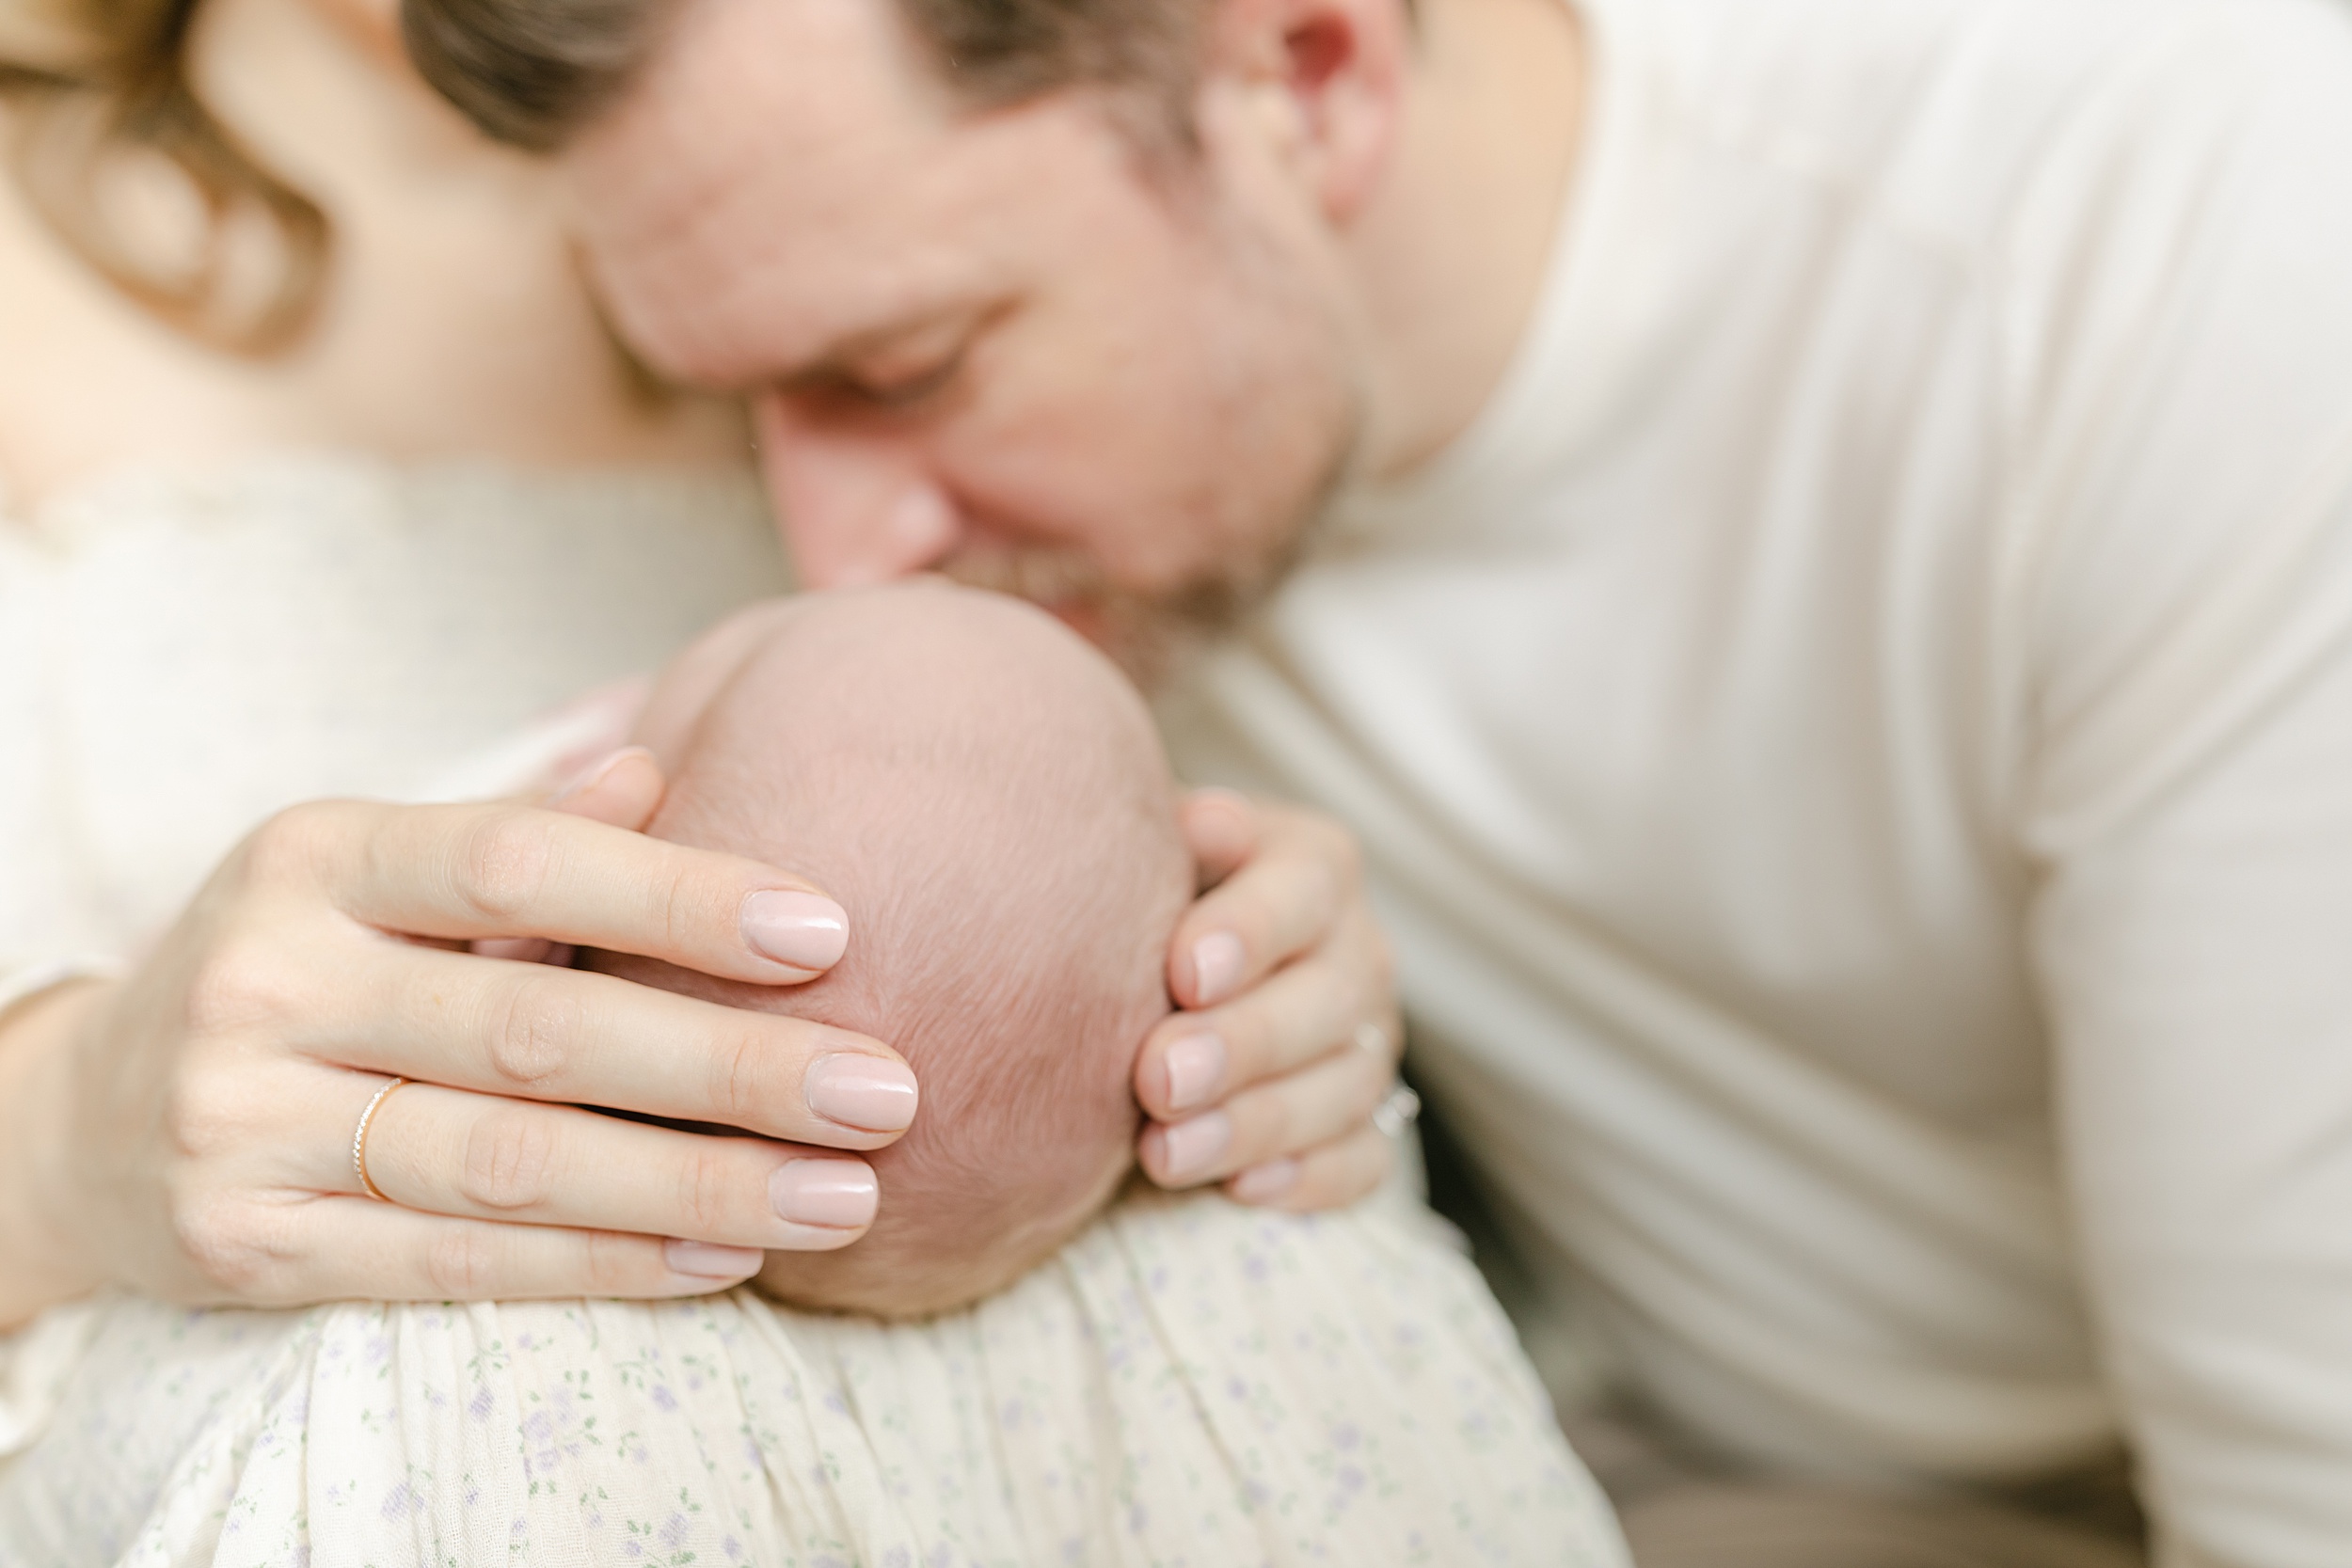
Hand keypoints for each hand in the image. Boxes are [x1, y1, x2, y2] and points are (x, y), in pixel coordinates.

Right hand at [0, 748, 915, 1318]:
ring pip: (509, 1163)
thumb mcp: (373, 870)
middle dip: (730, 1064)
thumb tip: (654, 768)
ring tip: (845, 1195)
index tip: (829, 928)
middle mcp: (270, 981)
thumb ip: (511, 832)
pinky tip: (726, 1258)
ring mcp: (245, 1123)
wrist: (88, 1118)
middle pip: (537, 1030)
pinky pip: (455, 1263)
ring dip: (697, 1184)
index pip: (516, 865)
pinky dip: (602, 1264)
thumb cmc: (300, 963)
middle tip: (887, 1089)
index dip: (677, 895)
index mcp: (318, 857)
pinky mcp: (248, 1248)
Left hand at [1133, 791, 1403, 1210]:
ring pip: (1344, 1087)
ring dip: (1254, 1125)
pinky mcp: (1364, 1121)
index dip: (1249, 930)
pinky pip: (1363, 1160)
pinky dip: (1307, 1178)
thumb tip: (1197, 826)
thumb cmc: (1137, 902)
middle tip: (1159, 1081)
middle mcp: (1354, 948)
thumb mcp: (1143, 851)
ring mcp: (1367, 1041)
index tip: (1182, 972)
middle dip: (1242, 1045)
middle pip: (1329, 998)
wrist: (1147, 977)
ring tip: (1164, 1155)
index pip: (1304, 886)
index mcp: (1311, 864)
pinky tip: (1239, 1190)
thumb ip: (1160, 836)